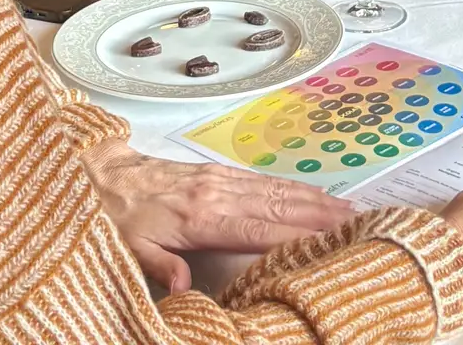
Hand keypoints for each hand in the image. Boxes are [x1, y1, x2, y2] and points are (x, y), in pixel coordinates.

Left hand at [81, 140, 348, 292]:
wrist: (104, 173)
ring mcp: (220, 178)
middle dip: (320, 215)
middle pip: (278, 204)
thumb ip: (159, 266)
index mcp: (200, 215)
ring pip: (276, 189)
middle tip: (358, 224)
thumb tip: (182, 289)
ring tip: (349, 210)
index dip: (295, 232)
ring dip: (314, 199)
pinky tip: (313, 194)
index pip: (258, 226)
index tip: (330, 237)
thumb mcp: (130, 249)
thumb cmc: (119, 216)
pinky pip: (263, 180)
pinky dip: (294, 187)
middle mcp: (217, 192)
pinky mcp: (218, 172)